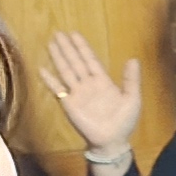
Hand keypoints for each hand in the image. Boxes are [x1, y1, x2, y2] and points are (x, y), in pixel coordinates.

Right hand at [41, 32, 145, 155]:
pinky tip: (42, 69)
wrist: (112, 141)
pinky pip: (57, 89)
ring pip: (66, 71)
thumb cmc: (123, 122)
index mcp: (103, 81)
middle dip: (67, 48)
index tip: (74, 34)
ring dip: (58, 57)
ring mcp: (77, 93)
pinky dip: (50, 80)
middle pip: (75, 62)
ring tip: (51, 43)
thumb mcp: (132, 98)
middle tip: (58, 33)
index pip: (90, 60)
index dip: (82, 47)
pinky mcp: (68, 104)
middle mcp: (88, 84)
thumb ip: (131, 80)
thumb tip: (133, 59)